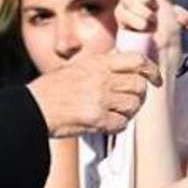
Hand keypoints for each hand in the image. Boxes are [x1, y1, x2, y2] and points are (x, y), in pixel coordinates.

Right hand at [27, 51, 161, 137]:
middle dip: (139, 96)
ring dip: (128, 113)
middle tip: (130, 102)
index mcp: (98, 63)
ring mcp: (100, 99)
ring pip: (133, 106)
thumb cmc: (51, 90)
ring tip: (115, 114)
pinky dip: (117, 126)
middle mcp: (102, 79)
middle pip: (139, 86)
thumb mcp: (76, 67)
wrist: (32, 108)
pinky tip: (105, 124)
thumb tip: (122, 64)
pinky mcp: (96, 119)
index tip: (156, 79)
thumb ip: (100, 66)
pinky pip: (121, 124)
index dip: (152, 70)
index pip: (137, 61)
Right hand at [116, 0, 181, 68]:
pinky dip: (133, 19)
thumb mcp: (166, 3)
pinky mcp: (121, 25)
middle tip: (152, 5)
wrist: (163, 54)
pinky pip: (121, 12)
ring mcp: (127, 12)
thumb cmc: (168, 32)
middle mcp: (137, 0)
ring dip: (140, 11)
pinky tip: (142, 28)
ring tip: (151, 23)